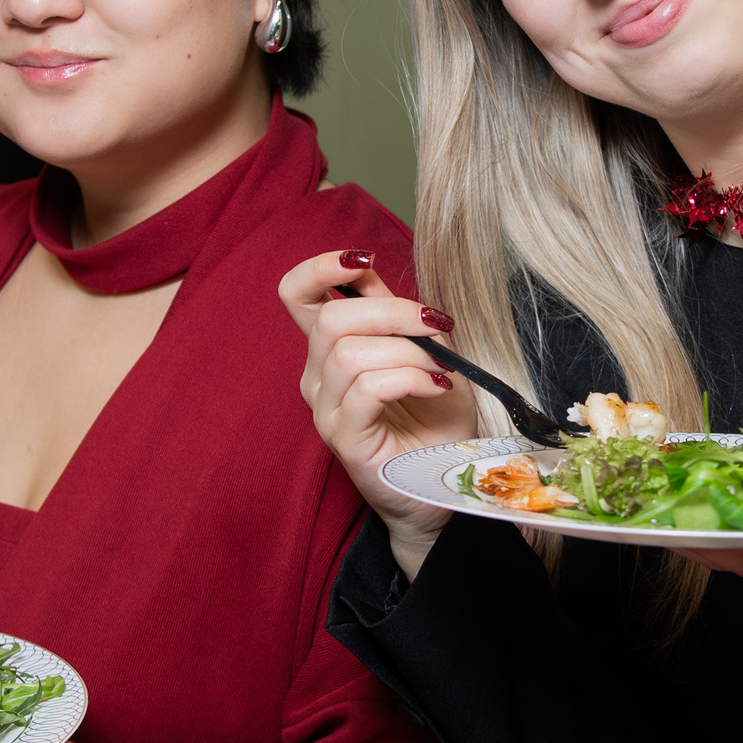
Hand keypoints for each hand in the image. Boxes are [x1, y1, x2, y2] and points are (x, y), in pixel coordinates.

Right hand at [280, 249, 477, 578]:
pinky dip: (410, 378)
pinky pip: (368, 389)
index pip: (297, 295)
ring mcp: (326, 411)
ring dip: (408, 351)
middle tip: (436, 325)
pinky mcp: (345, 439)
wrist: (445, 483)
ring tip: (441, 370)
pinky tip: (437, 387)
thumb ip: (396, 315)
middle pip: (332, 320)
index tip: (363, 259)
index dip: (321, 268)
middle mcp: (317, 378)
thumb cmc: (435, 421)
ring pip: (351, 353)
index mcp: (329, 350)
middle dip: (392, 311)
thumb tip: (373, 272)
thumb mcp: (425, 352)